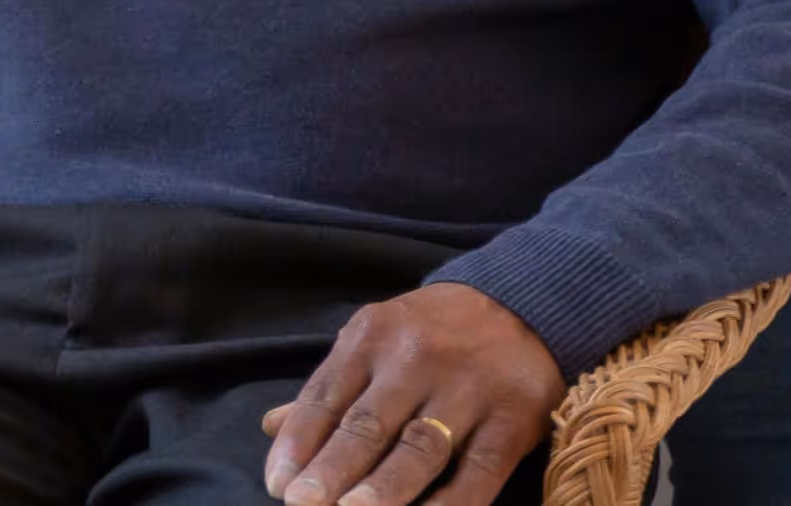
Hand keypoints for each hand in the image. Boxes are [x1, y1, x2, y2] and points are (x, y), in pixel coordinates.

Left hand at [259, 283, 560, 505]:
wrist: (520, 303)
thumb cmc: (429, 332)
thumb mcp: (374, 341)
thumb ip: (330, 387)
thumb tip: (270, 426)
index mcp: (372, 338)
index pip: (326, 397)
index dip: (299, 443)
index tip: (276, 484)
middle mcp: (415, 360)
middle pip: (367, 425)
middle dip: (331, 469)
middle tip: (301, 505)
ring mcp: (466, 390)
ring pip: (419, 447)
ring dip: (383, 487)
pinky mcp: (511, 420)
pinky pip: (478, 471)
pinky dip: (450, 503)